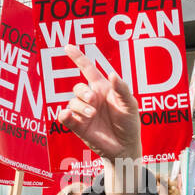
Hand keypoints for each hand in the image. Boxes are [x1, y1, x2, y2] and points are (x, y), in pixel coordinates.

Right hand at [56, 45, 140, 164]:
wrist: (125, 147)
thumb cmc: (129, 123)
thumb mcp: (130, 105)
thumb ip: (122, 89)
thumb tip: (112, 74)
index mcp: (102, 88)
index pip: (88, 69)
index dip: (78, 58)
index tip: (67, 47)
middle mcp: (90, 98)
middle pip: (78, 87)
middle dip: (83, 92)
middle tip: (93, 100)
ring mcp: (83, 112)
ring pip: (72, 102)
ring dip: (80, 106)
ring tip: (92, 114)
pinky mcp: (77, 126)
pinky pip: (65, 117)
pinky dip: (64, 114)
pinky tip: (67, 115)